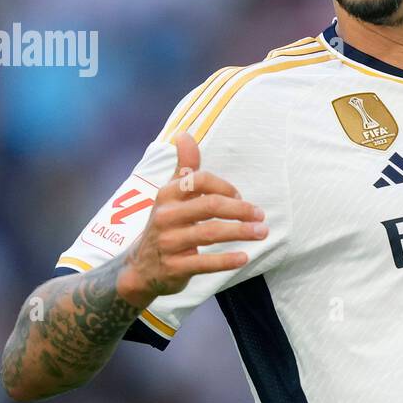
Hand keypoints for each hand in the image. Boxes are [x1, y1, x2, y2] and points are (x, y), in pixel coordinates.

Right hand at [116, 131, 265, 309]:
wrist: (140, 268)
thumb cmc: (166, 224)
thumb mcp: (171, 195)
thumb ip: (184, 167)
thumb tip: (184, 134)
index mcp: (167, 195)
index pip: (200, 180)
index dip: (224, 186)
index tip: (240, 197)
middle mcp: (165, 216)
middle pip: (209, 205)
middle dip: (240, 210)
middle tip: (261, 216)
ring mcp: (168, 242)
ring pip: (210, 233)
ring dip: (241, 232)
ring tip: (262, 233)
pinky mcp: (174, 267)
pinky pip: (204, 262)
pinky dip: (226, 260)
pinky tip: (244, 257)